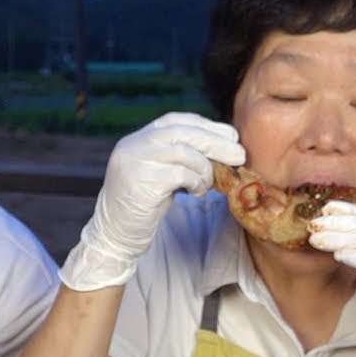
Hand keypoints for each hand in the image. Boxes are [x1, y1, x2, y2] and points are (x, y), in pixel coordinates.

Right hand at [61, 112, 244, 290]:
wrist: (116, 236)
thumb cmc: (144, 206)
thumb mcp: (158, 173)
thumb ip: (177, 157)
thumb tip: (220, 147)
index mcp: (137, 139)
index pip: (174, 120)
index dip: (205, 125)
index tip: (229, 135)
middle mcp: (133, 145)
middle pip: (182, 132)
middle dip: (215, 142)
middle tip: (240, 154)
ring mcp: (135, 162)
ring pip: (184, 152)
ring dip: (205, 168)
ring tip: (209, 183)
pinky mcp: (142, 182)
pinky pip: (180, 174)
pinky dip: (196, 181)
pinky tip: (197, 192)